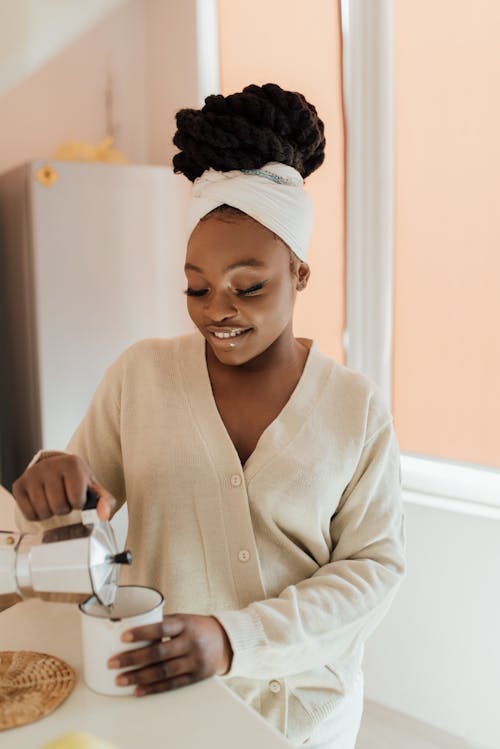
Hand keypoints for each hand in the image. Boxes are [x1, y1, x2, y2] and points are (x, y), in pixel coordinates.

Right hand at [12, 454, 115, 521]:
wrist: (56, 470)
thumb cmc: (77, 482)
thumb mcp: (94, 489)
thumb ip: (105, 502)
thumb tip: (104, 516)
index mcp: (72, 463)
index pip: (76, 500)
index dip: (78, 503)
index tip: (77, 495)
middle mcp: (50, 465)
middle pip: (58, 506)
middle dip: (64, 509)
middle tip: (64, 499)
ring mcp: (32, 474)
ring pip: (43, 511)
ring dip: (51, 513)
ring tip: (54, 501)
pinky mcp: (19, 484)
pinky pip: (29, 514)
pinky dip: (37, 515)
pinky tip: (42, 503)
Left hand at [107, 614, 232, 695]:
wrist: (226, 642)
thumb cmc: (198, 628)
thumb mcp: (184, 620)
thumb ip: (163, 625)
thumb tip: (132, 630)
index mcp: (186, 624)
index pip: (162, 628)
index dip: (142, 633)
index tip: (123, 637)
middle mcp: (191, 642)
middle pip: (158, 652)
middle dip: (132, 659)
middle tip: (113, 663)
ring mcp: (195, 661)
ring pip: (163, 671)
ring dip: (139, 677)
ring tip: (120, 680)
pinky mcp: (196, 676)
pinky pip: (172, 684)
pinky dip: (153, 688)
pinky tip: (138, 690)